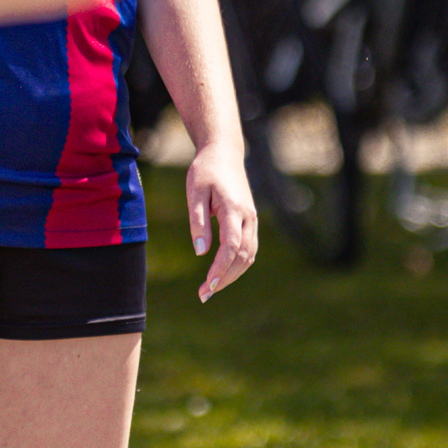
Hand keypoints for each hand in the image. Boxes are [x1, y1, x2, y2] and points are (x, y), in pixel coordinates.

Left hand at [189, 142, 257, 300]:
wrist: (224, 153)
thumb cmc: (205, 170)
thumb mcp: (195, 192)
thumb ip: (198, 222)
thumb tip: (201, 252)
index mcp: (233, 209)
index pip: (231, 247)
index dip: (221, 269)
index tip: (207, 286)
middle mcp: (248, 217)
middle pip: (243, 256)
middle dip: (225, 278)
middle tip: (204, 294)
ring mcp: (252, 219)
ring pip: (249, 255)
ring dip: (232, 274)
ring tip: (211, 288)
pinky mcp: (251, 220)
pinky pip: (249, 249)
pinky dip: (238, 264)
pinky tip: (223, 273)